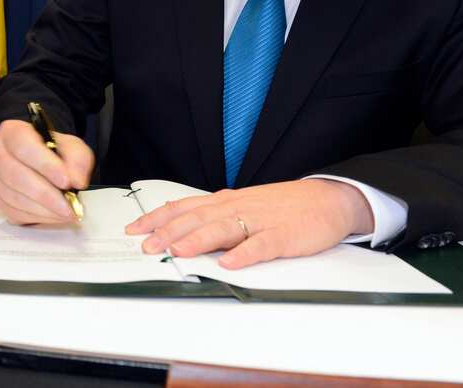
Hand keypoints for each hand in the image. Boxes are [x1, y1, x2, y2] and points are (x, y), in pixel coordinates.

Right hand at [0, 119, 93, 224]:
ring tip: (66, 212)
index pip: (24, 147)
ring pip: (13, 198)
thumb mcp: (69, 145)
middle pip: (15, 176)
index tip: (66, 181)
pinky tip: (53, 215)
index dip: (45, 165)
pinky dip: (36, 217)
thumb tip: (77, 181)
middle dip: (46, 195)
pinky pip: (13, 212)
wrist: (34, 158)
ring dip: (43, 210)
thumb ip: (77, 158)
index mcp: (12, 132)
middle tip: (69, 207)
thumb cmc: (49, 150)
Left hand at [124, 179, 373, 269]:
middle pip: (198, 218)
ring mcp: (260, 220)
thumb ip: (215, 215)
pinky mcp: (283, 235)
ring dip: (199, 240)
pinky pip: (261, 245)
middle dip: (169, 232)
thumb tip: (182, 226)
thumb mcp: (243, 205)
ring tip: (177, 251)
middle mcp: (238, 207)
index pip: (184, 207)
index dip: (158, 218)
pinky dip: (245, 254)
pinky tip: (230, 263)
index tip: (135, 230)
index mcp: (226, 201)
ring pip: (224, 229)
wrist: (327, 199)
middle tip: (147, 246)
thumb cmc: (282, 205)